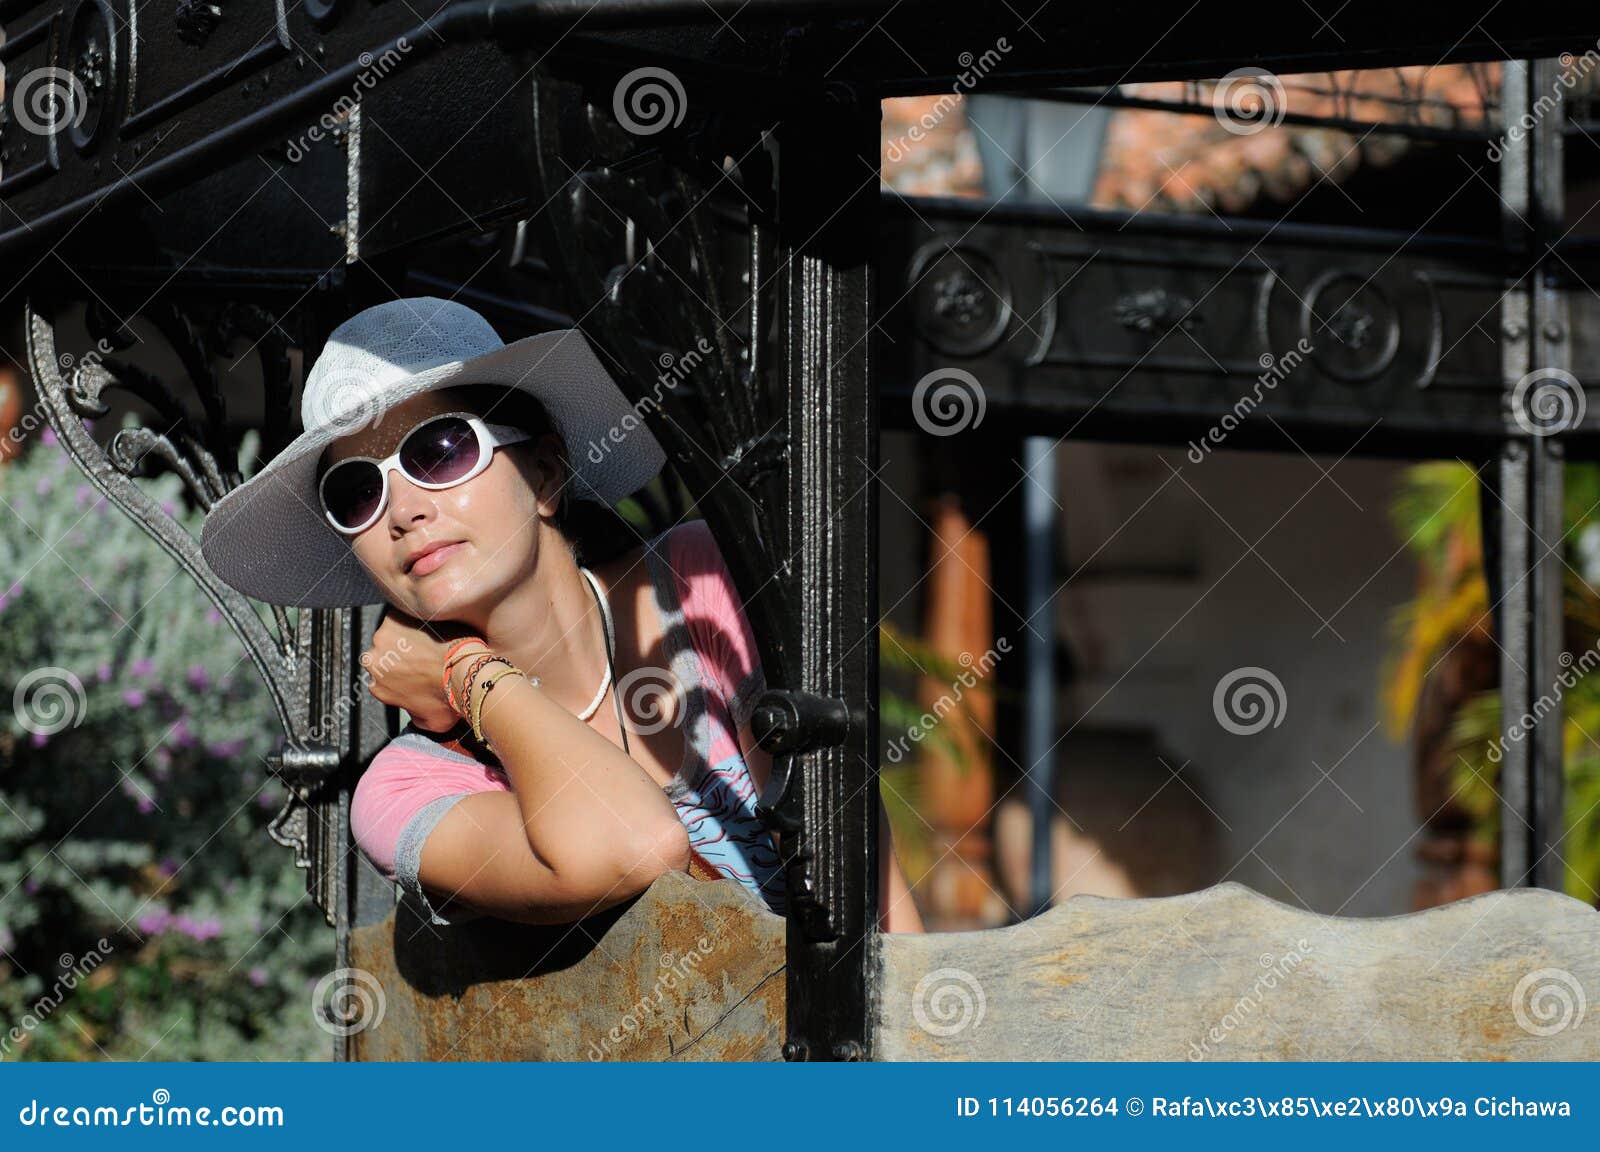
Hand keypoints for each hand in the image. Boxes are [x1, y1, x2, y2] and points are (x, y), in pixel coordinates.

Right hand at [360, 606, 481, 732]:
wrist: (463, 672)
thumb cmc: (451, 700)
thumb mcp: (431, 723)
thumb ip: (415, 717)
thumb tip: (416, 716)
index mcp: (379, 687)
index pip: (384, 677)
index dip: (401, 671)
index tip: (417, 667)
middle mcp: (374, 662)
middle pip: (384, 653)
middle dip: (399, 652)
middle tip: (425, 651)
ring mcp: (382, 637)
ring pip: (392, 632)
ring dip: (406, 633)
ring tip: (431, 635)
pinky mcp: (394, 618)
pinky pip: (402, 613)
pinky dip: (414, 616)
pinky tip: (433, 622)